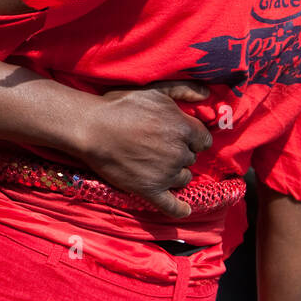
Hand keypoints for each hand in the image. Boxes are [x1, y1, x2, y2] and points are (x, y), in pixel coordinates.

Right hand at [85, 82, 213, 219]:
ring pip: (183, 178)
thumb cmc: (121, 106)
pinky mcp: (149, 190)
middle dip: (180, 154)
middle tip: (159, 147)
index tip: (178, 136)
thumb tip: (207, 94)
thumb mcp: (155, 89)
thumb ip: (184, 89)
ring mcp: (165, 174)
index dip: (191, 138)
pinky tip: (185, 210)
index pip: (203, 140)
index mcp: (184, 129)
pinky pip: (171, 205)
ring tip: (157, 167)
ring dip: (175, 174)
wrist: (92, 129)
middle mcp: (179, 153)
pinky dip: (179, 209)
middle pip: (191, 159)